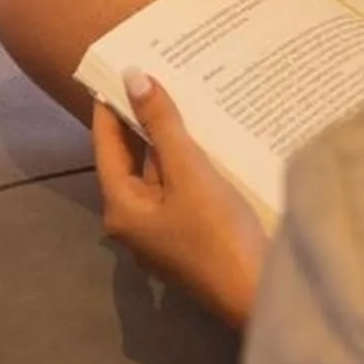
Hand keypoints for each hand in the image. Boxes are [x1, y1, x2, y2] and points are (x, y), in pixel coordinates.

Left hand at [95, 68, 268, 328]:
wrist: (257, 294)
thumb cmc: (218, 234)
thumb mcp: (190, 173)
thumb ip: (163, 125)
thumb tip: (134, 77)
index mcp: (121, 209)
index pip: (106, 146)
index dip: (110, 107)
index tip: (116, 69)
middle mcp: (133, 223)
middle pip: (131, 162)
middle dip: (142, 121)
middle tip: (154, 75)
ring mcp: (161, 234)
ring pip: (158, 176)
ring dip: (168, 143)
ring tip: (184, 99)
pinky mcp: (188, 239)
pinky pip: (179, 191)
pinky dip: (186, 164)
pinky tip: (207, 142)